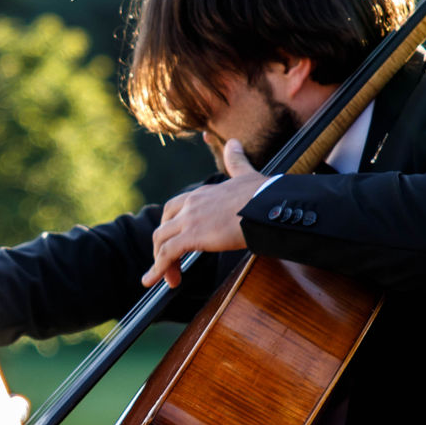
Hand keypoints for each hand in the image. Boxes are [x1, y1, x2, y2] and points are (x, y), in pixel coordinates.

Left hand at [142, 140, 266, 288]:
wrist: (270, 205)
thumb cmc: (263, 194)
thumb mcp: (246, 174)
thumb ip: (236, 161)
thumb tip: (233, 143)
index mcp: (202, 193)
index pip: (175, 208)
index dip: (171, 226)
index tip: (176, 242)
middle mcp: (191, 204)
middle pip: (164, 226)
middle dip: (162, 246)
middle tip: (171, 265)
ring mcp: (190, 219)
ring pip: (161, 241)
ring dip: (160, 262)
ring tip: (167, 280)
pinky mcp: (193, 235)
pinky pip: (167, 254)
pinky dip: (158, 269)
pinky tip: (155, 281)